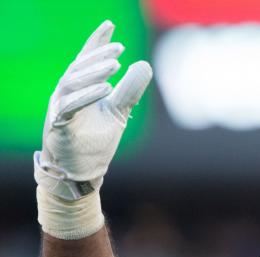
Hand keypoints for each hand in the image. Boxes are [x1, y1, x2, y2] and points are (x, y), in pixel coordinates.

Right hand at [36, 20, 151, 199]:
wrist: (82, 172)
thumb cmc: (96, 141)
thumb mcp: (118, 112)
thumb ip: (130, 91)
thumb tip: (144, 65)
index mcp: (80, 88)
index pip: (86, 59)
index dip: (96, 41)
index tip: (110, 24)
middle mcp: (66, 94)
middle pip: (79, 67)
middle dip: (98, 55)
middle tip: (120, 48)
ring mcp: (60, 108)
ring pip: (72, 83)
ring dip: (93, 72)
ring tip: (116, 66)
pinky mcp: (59, 125)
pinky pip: (70, 106)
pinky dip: (87, 96)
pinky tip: (107, 89)